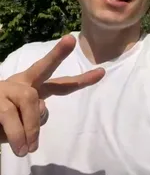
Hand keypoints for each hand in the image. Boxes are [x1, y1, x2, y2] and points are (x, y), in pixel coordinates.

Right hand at [0, 35, 104, 156]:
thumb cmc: (3, 119)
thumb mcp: (25, 121)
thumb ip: (38, 116)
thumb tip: (43, 109)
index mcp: (33, 89)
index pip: (59, 84)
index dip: (80, 80)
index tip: (101, 72)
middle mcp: (22, 84)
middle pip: (42, 67)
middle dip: (57, 54)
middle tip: (70, 39)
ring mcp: (8, 89)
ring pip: (30, 101)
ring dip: (31, 127)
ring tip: (26, 148)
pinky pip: (12, 115)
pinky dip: (18, 134)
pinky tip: (19, 146)